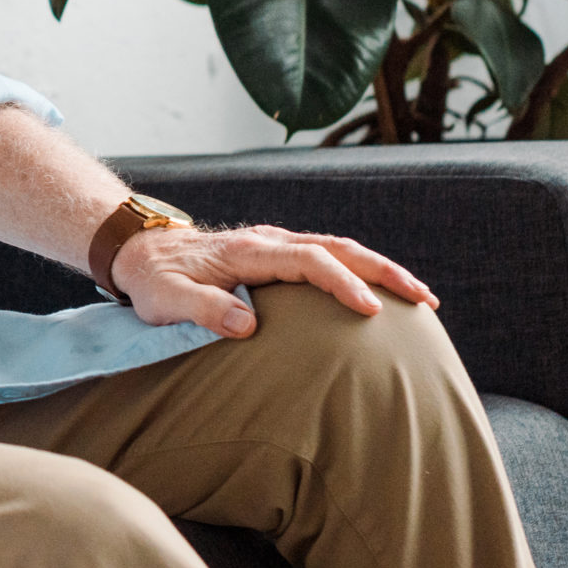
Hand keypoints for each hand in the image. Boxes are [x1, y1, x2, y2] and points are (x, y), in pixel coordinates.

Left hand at [112, 224, 439, 336]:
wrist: (141, 251)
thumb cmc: (155, 280)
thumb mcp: (167, 301)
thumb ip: (203, 311)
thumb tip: (247, 327)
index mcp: (249, 251)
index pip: (310, 261)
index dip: (343, 284)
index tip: (372, 310)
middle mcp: (269, 240)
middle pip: (339, 247)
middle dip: (385, 271)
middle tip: (426, 299)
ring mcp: (276, 243)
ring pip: (339, 249)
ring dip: (380, 269)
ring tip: (420, 299)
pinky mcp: (278, 253)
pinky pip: (328, 257)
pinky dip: (360, 271)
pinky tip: (380, 294)